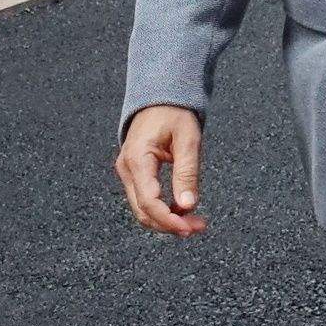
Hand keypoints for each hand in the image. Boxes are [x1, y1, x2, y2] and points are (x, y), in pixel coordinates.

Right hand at [116, 105, 207, 237]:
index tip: (190, 228)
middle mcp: (127, 168)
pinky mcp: (134, 174)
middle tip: (198, 227)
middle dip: (170, 224)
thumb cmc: (174, 113)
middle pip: (143, 211)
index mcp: (138, 159)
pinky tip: (181, 210)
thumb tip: (187, 205)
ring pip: (142, 209)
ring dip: (167, 220)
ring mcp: (127, 172)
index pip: (149, 201)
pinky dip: (162, 210)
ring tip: (193, 221)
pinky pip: (145, 199)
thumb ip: (187, 173)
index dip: (169, 220)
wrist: (159, 98)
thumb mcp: (187, 140)